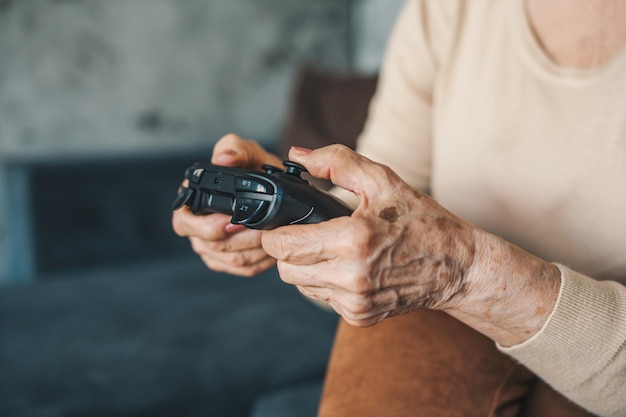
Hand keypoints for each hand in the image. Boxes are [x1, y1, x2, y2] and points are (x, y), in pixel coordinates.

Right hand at [172, 134, 282, 275]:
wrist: (276, 190)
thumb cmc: (255, 171)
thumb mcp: (249, 154)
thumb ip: (236, 149)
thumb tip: (223, 158)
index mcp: (192, 200)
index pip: (184, 221)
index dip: (207, 226)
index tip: (231, 222)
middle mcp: (197, 227)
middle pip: (210, 245)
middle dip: (241, 238)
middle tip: (263, 228)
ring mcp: (211, 247)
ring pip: (230, 259)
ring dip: (254, 249)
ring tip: (272, 235)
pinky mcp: (229, 261)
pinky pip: (243, 269)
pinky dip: (261, 261)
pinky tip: (272, 249)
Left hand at [261, 144, 477, 325]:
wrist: (458, 268)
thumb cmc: (422, 222)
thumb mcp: (383, 181)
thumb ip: (337, 162)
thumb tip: (298, 155)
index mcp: (352, 241)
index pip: (282, 246)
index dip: (275, 232)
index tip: (283, 221)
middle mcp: (350, 278)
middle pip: (285, 269)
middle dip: (288, 249)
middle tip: (309, 231)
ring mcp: (354, 302)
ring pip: (301, 285)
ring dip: (306, 266)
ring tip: (332, 247)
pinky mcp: (359, 317)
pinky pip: (322, 298)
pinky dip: (326, 282)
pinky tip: (348, 266)